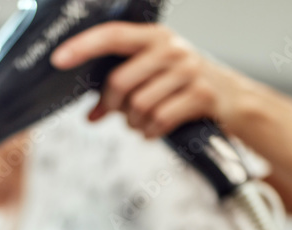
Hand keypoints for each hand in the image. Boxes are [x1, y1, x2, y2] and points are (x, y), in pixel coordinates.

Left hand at [50, 22, 243, 138]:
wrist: (234, 97)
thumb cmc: (183, 85)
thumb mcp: (154, 75)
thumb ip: (121, 89)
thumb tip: (91, 115)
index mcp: (154, 36)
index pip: (112, 35)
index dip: (83, 46)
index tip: (58, 60)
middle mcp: (171, 48)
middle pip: (120, 81)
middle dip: (113, 105)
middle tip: (119, 113)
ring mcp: (188, 70)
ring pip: (139, 106)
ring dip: (134, 123)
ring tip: (141, 123)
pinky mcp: (201, 95)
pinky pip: (160, 120)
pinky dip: (151, 132)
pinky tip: (155, 130)